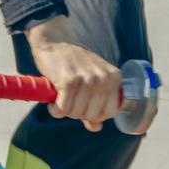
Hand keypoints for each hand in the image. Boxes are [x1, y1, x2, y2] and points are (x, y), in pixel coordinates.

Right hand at [25, 16, 120, 131]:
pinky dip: (55, 109)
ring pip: (76, 114)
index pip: (110, 112)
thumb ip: (96, 104)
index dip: (96, 114)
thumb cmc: (74, 62)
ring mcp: (87, 80)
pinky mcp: (69, 81)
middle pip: (92, 115)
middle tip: (71, 98)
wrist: (55, 40)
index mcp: (114, 77)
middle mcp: (103, 78)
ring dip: (65, 109)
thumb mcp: (92, 80)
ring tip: (63, 94)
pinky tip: (54, 99)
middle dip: (79, 112)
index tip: (85, 105)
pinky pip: (62, 110)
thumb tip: (96, 128)